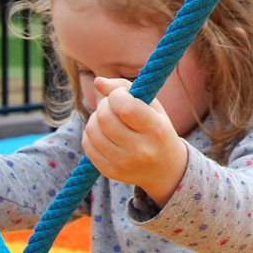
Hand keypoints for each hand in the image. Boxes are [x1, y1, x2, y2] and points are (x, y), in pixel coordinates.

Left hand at [82, 77, 187, 207]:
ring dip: (95, 117)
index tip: (120, 94)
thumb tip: (97, 81)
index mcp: (156, 130)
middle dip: (104, 104)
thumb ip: (125, 88)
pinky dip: (91, 133)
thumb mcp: (153, 107)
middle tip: (112, 104)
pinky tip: (104, 132)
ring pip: (92, 130)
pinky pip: (87, 144)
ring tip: (108, 118)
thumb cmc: (158, 130)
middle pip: (104, 118)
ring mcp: (123, 163)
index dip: (116, 95)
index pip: (126, 107)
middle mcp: (140, 150)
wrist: (165, 169)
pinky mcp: (109, 171)